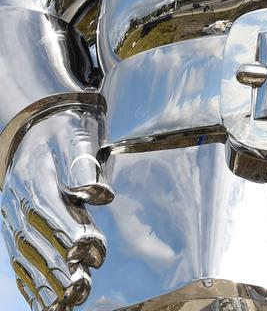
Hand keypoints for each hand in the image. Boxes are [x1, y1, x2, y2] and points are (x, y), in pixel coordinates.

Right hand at [1, 109, 112, 309]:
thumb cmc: (61, 129)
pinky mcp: (13, 226)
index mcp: (35, 176)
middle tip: (82, 288)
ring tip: (66, 304)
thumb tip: (101, 194)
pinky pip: (17, 258)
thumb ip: (86, 164)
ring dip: (45, 282)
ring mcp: (12, 215)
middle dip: (60, 267)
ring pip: (26, 254)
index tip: (90, 251)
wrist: (30, 126)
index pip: (52, 210)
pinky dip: (29, 282)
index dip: (70, 233)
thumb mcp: (76, 135)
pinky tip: (43, 303)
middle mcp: (19, 200)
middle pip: (38, 239)